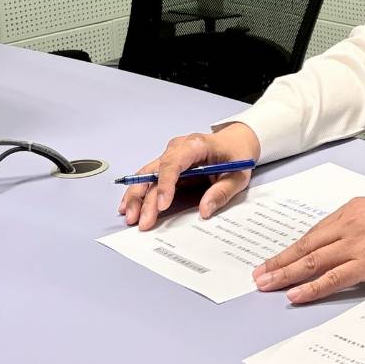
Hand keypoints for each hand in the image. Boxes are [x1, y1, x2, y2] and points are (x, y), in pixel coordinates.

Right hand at [117, 123, 260, 229]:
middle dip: (145, 197)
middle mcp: (178, 148)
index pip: (174, 163)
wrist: (234, 143)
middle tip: (141, 220)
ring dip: (136, 196)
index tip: (162, 205)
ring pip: (146, 175)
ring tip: (129, 217)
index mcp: (196, 145)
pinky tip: (127, 206)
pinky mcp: (166, 165)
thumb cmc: (235, 156)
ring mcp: (170, 156)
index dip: (166, 184)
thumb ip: (222, 192)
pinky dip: (137, 192)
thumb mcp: (238, 175)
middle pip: (155, 172)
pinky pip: (148, 178)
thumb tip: (205, 210)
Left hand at [252, 197, 364, 303]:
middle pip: (306, 246)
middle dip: (279, 261)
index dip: (293, 249)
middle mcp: (349, 224)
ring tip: (266, 285)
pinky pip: (332, 277)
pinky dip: (310, 287)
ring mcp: (356, 243)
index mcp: (352, 210)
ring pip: (312, 261)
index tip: (277, 258)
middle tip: (259, 275)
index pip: (315, 233)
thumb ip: (362, 232)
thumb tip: (348, 253)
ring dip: (285, 274)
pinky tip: (295, 294)